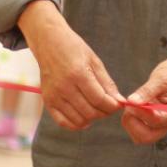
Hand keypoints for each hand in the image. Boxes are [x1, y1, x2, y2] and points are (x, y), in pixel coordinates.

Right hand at [20, 0, 122, 129]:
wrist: (49, 42)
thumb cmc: (74, 49)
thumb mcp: (94, 61)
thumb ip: (107, 83)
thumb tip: (120, 101)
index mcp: (78, 74)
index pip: (99, 99)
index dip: (112, 106)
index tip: (118, 104)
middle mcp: (64, 87)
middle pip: (90, 112)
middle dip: (104, 112)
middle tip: (109, 106)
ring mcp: (54, 95)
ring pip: (78, 119)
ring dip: (92, 118)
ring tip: (97, 109)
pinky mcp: (47, 101)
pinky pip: (63, 122)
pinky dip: (76, 124)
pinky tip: (84, 117)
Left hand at [121, 43, 166, 144]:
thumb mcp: (160, 79)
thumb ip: (146, 91)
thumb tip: (131, 102)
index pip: (156, 120)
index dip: (140, 112)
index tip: (130, 101)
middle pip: (148, 137)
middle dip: (134, 123)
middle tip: (129, 106)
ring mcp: (162, 125)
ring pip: (141, 137)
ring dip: (131, 123)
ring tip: (132, 105)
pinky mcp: (154, 123)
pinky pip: (139, 130)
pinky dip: (132, 121)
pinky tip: (133, 107)